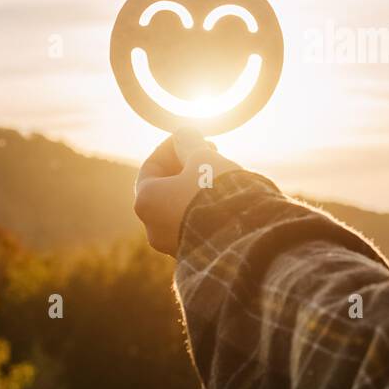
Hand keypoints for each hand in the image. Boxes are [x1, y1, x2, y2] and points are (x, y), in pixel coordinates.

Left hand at [133, 128, 239, 254]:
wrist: (243, 239)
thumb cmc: (217, 194)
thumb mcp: (203, 158)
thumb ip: (189, 142)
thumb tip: (184, 133)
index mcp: (146, 201)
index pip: (151, 165)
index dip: (172, 146)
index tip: (192, 136)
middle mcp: (152, 227)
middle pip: (165, 186)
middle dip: (185, 165)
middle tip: (209, 151)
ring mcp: (171, 244)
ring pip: (180, 206)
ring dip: (196, 186)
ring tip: (221, 172)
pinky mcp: (193, 255)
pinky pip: (194, 224)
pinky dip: (203, 207)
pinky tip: (226, 196)